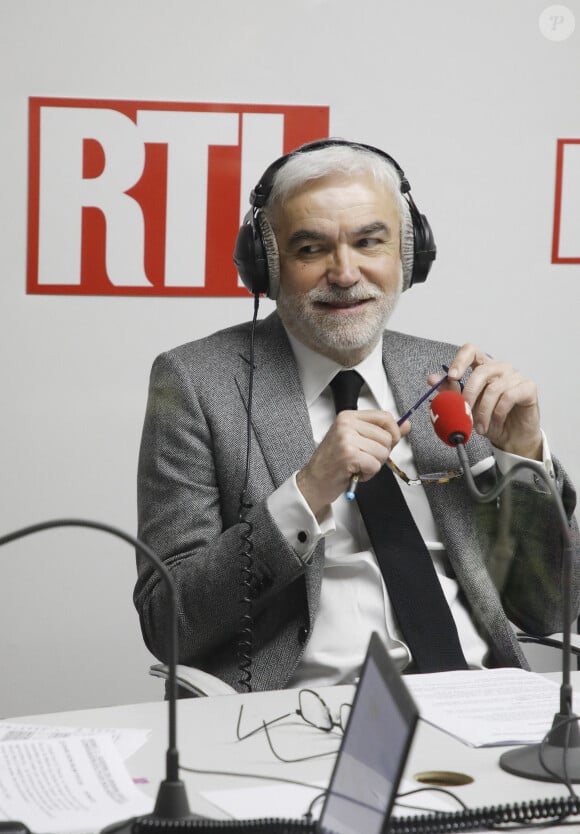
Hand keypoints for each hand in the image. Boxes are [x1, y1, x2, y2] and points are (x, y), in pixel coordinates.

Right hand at [296, 410, 409, 515]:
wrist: (314, 481)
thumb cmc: (333, 462)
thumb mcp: (358, 441)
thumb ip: (382, 432)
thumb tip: (405, 425)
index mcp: (348, 417)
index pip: (385, 416)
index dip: (394, 432)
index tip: (389, 442)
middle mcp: (346, 424)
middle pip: (387, 436)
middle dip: (381, 453)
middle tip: (364, 458)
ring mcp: (346, 439)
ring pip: (383, 452)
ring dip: (374, 465)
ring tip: (358, 465)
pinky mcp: (348, 454)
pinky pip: (375, 465)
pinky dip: (368, 473)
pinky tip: (356, 472)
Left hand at [433, 344, 541, 459]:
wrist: (511, 438)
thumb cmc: (490, 420)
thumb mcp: (466, 408)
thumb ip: (451, 392)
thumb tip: (432, 378)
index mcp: (483, 368)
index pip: (471, 350)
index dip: (460, 360)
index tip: (452, 376)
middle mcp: (499, 368)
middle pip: (480, 371)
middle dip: (469, 394)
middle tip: (465, 411)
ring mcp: (515, 376)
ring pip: (494, 388)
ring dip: (483, 412)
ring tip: (480, 427)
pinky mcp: (528, 387)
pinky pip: (509, 396)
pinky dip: (498, 412)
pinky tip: (496, 421)